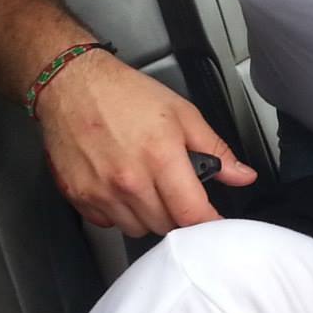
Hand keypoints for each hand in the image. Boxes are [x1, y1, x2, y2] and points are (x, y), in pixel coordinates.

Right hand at [36, 48, 257, 235]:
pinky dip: (119, 213)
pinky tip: (120, 188)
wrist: (70, 83)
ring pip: (137, 229)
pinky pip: (108, 223)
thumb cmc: (123, 93)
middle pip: (166, 226)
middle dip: (177, 213)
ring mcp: (101, 191)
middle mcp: (129, 180)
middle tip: (174, 190)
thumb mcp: (181, 113)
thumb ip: (215, 149)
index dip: (209, 223)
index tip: (213, 222)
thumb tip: (242, 175)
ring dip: (148, 215)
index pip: (192, 214)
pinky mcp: (79, 196)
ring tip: (145, 186)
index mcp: (160, 157)